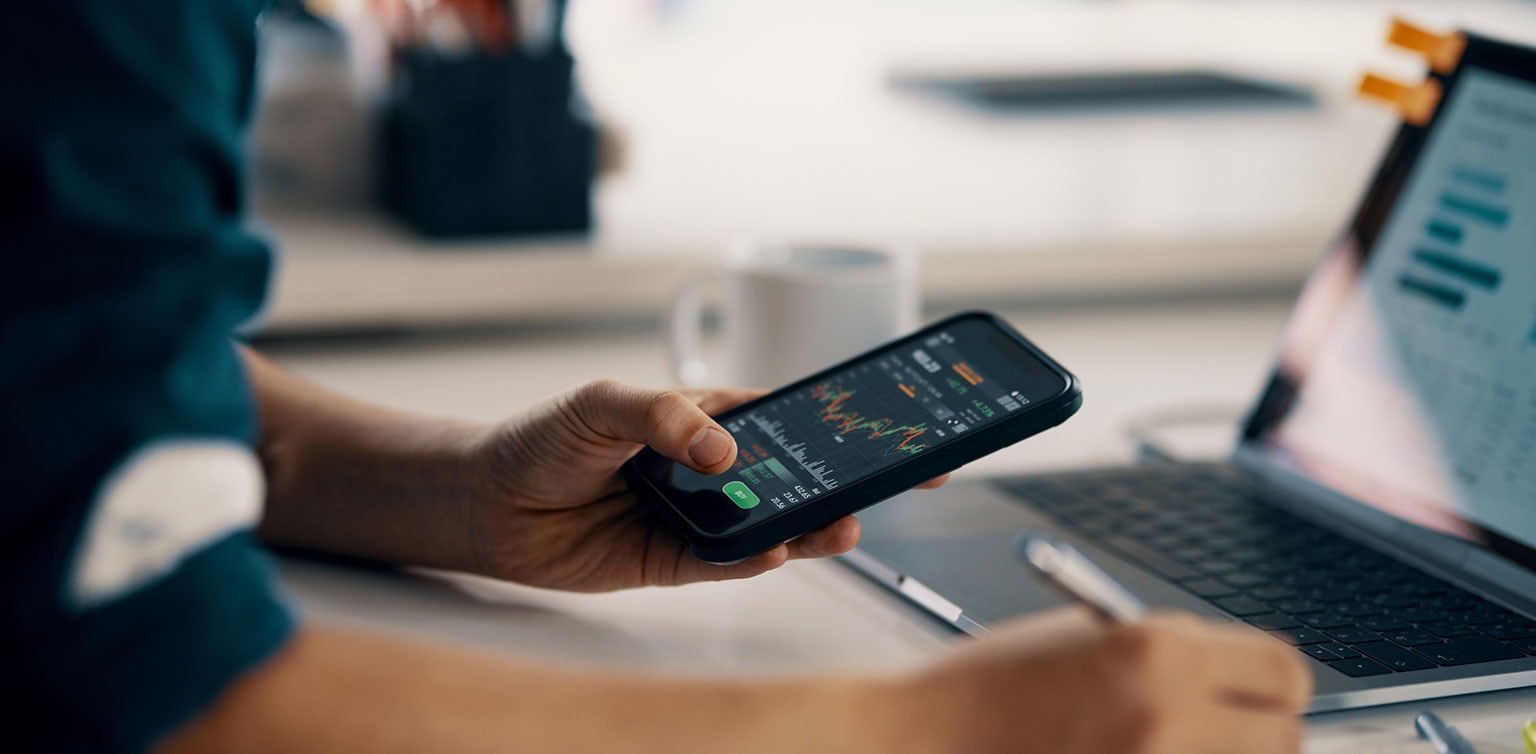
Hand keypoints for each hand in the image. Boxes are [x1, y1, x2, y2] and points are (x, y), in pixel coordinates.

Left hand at [465, 379, 947, 591]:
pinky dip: (755, 559)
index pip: (788, 418)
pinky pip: (727, 563)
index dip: (840, 422)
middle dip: (846, 480)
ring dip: (810, 526)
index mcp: (707, 418)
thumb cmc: (545, 438)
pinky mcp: (676, 561)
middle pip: (794, 476)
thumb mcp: (605, 403)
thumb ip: (667, 419)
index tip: (891, 425)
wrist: (490, 502)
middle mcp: (712, 470)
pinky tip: (777, 549)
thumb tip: (724, 451)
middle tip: (896, 480)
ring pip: (772, 524)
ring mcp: (699, 517)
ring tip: (842, 524)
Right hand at [885, 608, 1312, 753]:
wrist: (913, 744)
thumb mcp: (1077, 639)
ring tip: (1155, 748)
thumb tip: (1232, 680)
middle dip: (1253, 736)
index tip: (1250, 696)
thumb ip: (1162, 655)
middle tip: (1208, 734)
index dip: (1270, 686)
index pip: (1285, 673)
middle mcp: (1168, 713)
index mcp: (1157, 649)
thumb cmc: (984, 690)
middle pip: (1284, 738)